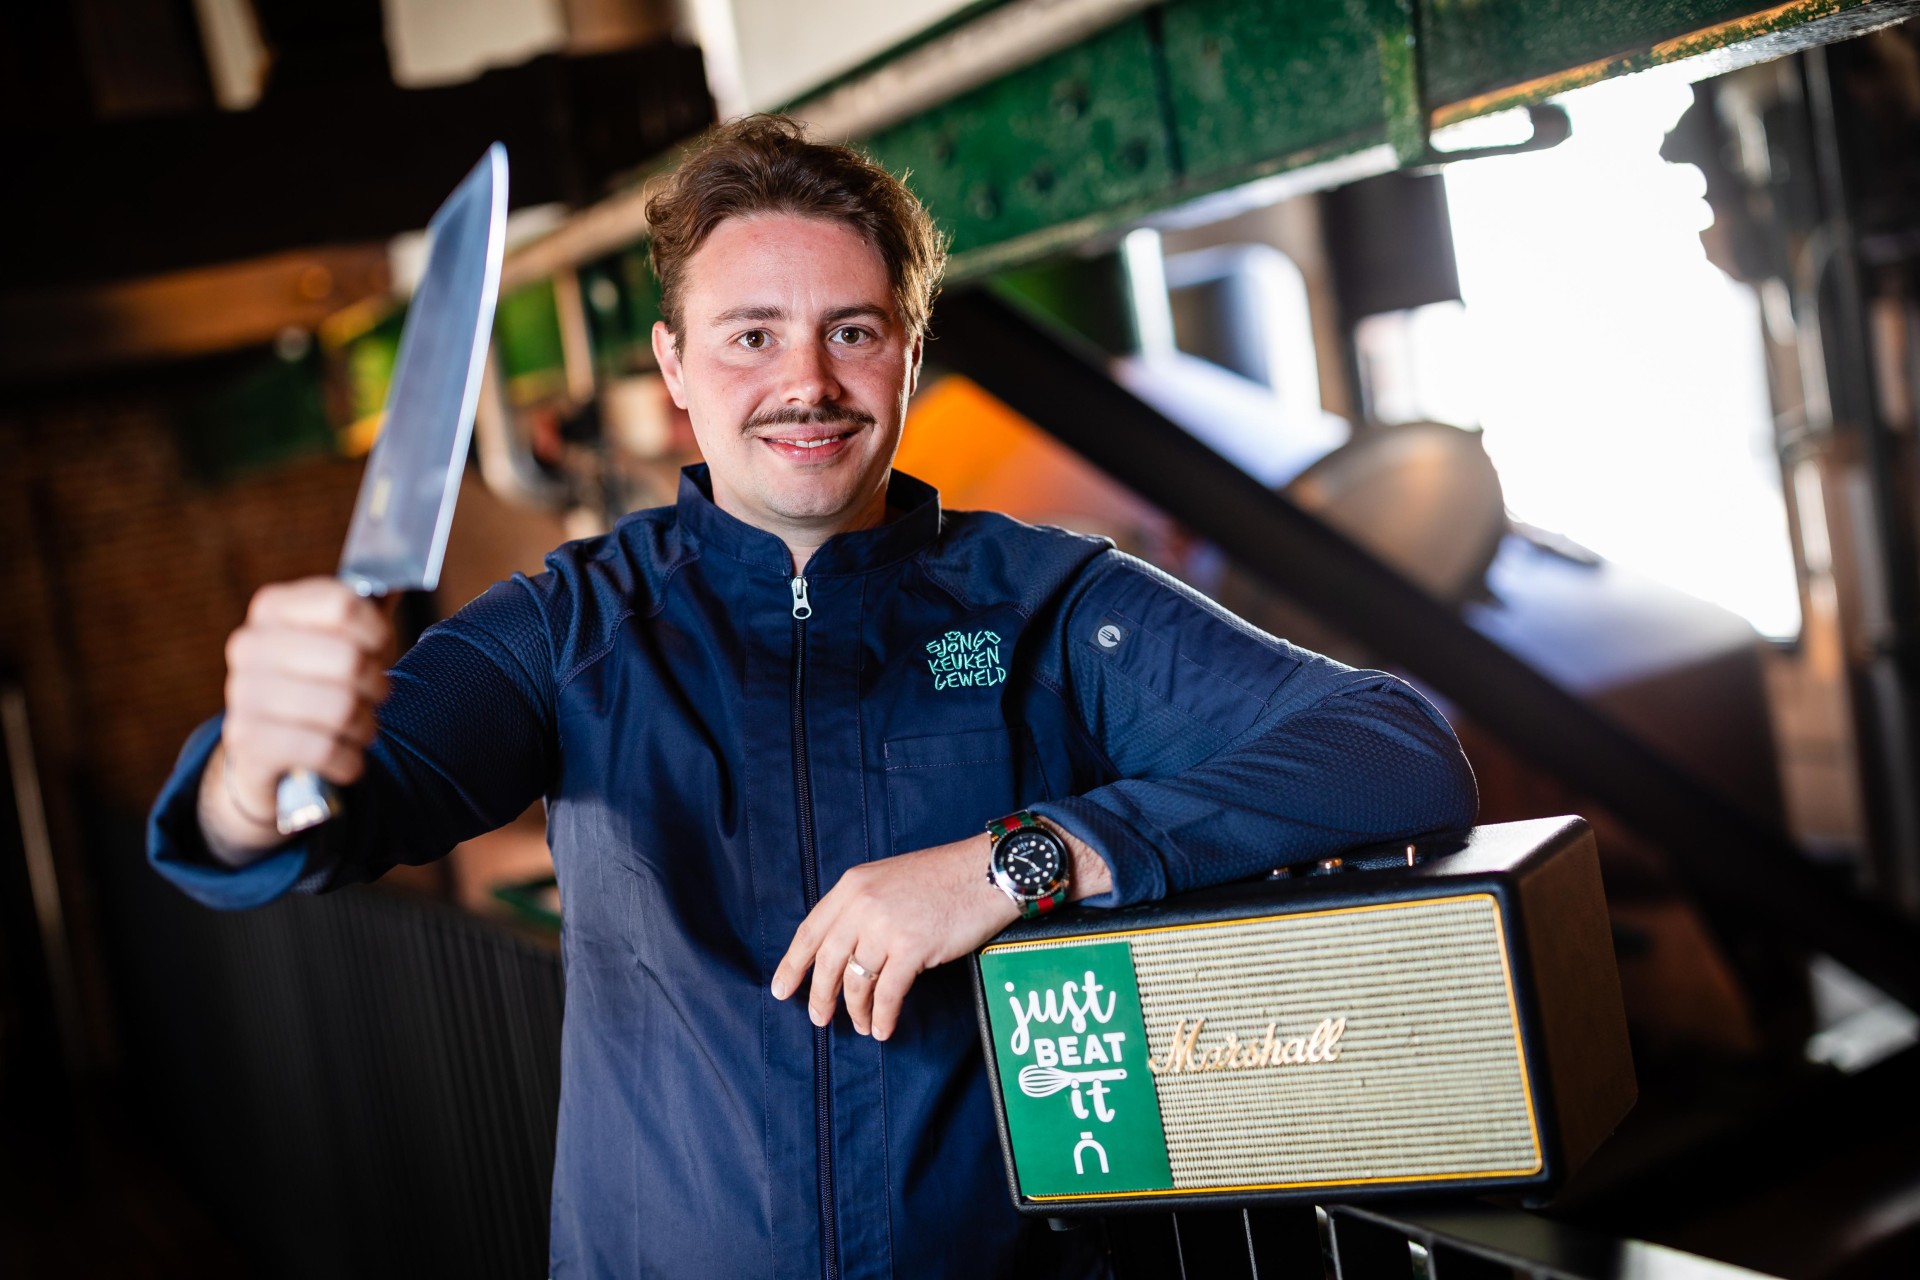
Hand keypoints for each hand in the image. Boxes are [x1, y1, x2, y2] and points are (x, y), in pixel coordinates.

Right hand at [199, 578, 393, 858]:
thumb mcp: (342, 638)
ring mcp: (242, 694)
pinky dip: (348, 759)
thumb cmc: (319, 681)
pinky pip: (323, 749)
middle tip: (370, 695)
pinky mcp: (247, 743)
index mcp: (273, 608)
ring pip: (340, 707)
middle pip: (348, 659)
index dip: (376, 632)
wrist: (266, 748)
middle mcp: (249, 646)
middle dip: (375, 685)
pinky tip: (343, 757)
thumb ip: (370, 606)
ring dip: (365, 725)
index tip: (377, 648)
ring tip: (357, 726)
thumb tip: (404, 576)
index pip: (344, 604)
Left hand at [770, 823, 1114, 1039]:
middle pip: (827, 961)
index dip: (792, 964)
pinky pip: (887, 993)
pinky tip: (883, 1028)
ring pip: (856, 981)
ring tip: (861, 1025)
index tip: (780, 989)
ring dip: (855, 1010)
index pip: (810, 930)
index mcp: (853, 885)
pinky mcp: (913, 946)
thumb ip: (862, 907)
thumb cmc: (944, 878)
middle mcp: (862, 904)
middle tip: (818, 1019)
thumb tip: (845, 952)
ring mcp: (886, 925)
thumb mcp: (890, 880)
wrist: (986, 871)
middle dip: (819, 995)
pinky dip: (882, 1016)